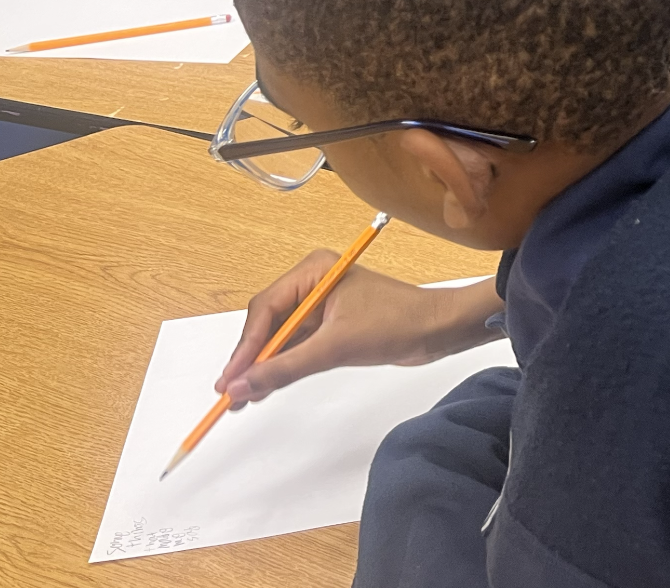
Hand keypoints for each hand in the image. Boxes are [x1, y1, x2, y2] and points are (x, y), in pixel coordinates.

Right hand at [213, 253, 497, 405]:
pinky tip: (265, 388)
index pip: (266, 309)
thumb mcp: (336, 348)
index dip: (245, 347)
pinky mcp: (332, 324)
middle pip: (267, 322)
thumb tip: (241, 387)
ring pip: (280, 337)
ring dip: (263, 366)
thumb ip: (285, 368)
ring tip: (242, 399)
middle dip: (250, 359)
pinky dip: (282, 366)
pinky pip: (297, 346)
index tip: (229, 380)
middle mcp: (313, 282)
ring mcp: (322, 304)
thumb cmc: (397, 324)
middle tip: (229, 394)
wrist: (440, 330)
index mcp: (314, 271)